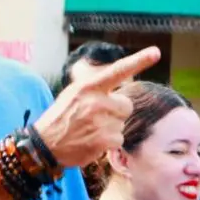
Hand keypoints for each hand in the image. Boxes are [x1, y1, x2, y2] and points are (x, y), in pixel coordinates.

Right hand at [35, 48, 161, 167]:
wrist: (44, 146)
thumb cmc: (60, 119)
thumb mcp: (72, 95)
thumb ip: (95, 89)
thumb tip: (119, 90)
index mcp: (88, 87)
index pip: (118, 71)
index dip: (139, 60)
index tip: (156, 53)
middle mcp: (97, 102)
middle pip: (126, 105)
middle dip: (116, 112)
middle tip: (96, 119)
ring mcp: (102, 121)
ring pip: (122, 124)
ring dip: (110, 129)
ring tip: (89, 132)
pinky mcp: (105, 140)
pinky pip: (119, 140)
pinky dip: (107, 143)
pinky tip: (91, 142)